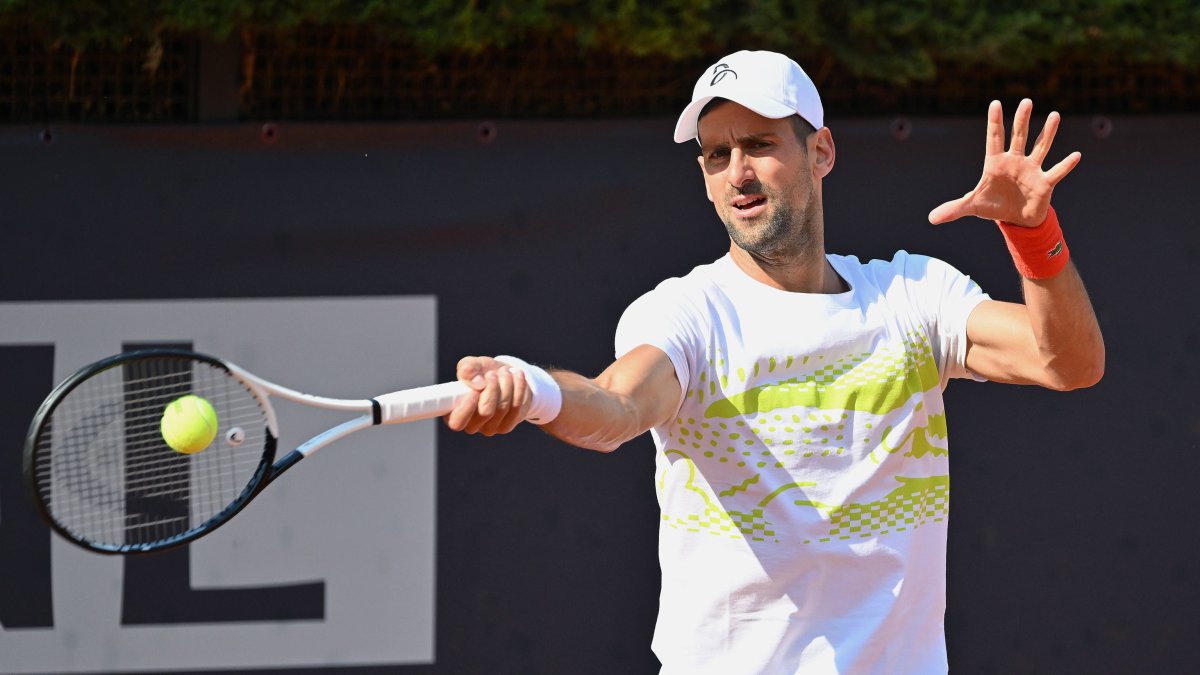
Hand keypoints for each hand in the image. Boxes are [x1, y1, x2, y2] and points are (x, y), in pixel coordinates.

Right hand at [445, 356, 530, 434]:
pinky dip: (519, 388)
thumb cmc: (481, 372)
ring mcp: (489, 428)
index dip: (466, 408)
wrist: (504, 377)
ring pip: (502, 408)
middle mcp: (471, 425)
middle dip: (493, 388)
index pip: (457, 422)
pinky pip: (516, 408)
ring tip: (505, 371)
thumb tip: (477, 383)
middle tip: (493, 373)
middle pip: (485, 412)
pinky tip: (517, 376)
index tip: (475, 390)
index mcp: (454, 412)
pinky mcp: (505, 427)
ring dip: (507, 384)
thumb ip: (467, 369)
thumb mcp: (471, 364)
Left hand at [928, 99, 1080, 226]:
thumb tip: (931, 218)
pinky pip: (1057, 172)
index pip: (994, 138)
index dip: (994, 122)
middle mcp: (1015, 161)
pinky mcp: (1045, 183)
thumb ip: (953, 209)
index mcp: (996, 163)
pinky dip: (1066, 165)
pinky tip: (1076, 155)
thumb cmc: (994, 206)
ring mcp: (1031, 170)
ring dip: (1048, 133)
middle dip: (1022, 120)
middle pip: (1019, 137)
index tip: (995, 104)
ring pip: (1041, 147)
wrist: (1016, 219)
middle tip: (1026, 101)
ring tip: (1055, 115)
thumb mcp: (972, 207)